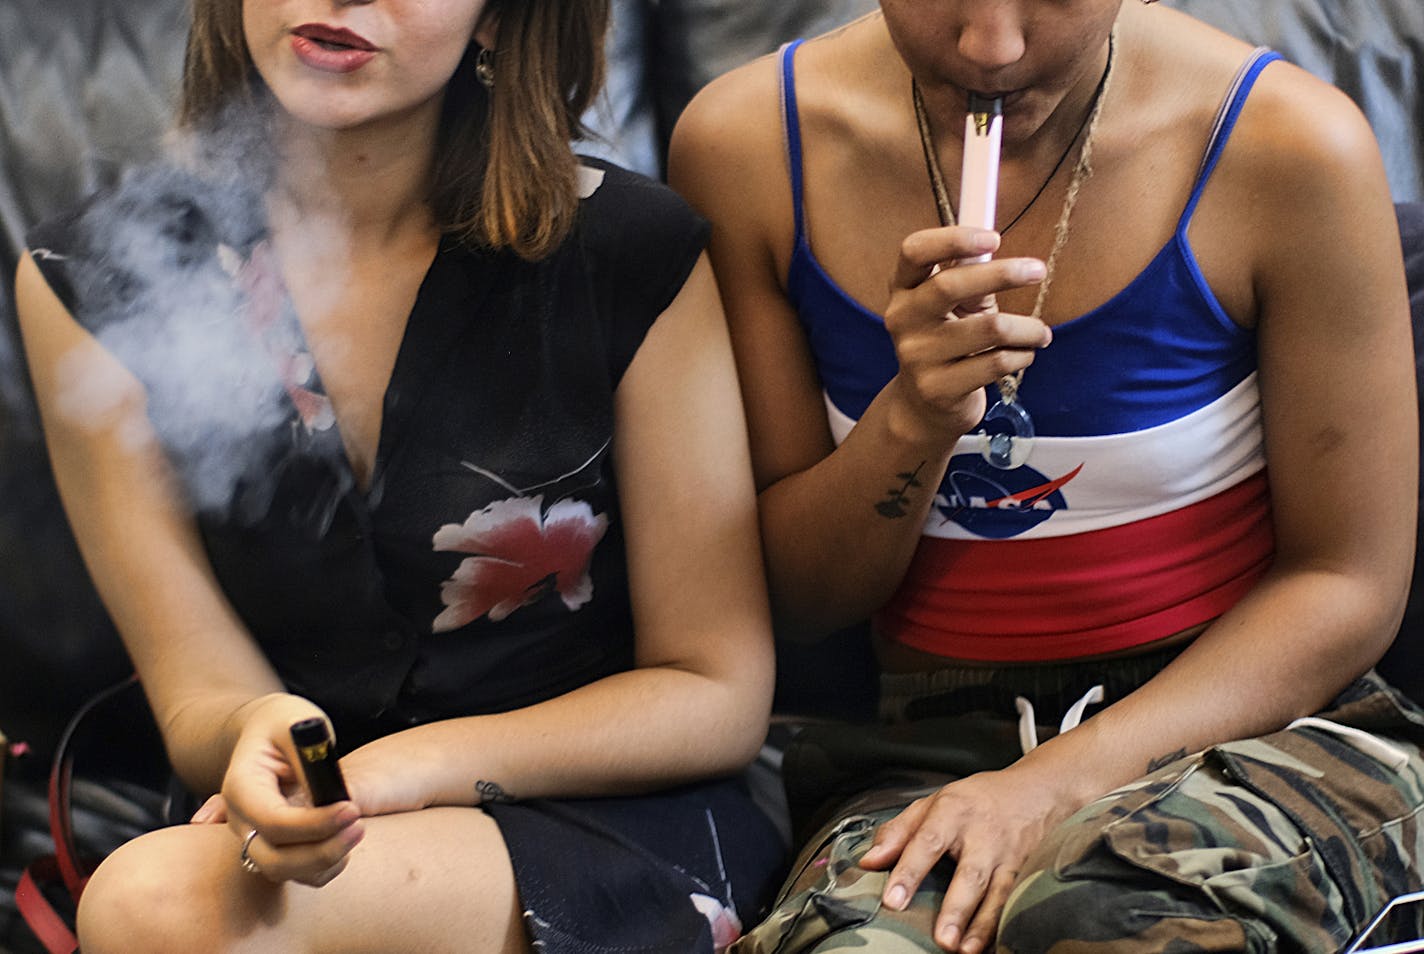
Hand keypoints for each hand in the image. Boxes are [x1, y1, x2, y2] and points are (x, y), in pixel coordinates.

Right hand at [219, 696, 364, 886]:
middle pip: (272, 859)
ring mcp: (252, 837)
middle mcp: (240, 819)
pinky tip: (346, 839)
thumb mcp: (298, 725)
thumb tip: (333, 794)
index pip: (272, 821)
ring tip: (357, 829)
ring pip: (283, 872)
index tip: (352, 808)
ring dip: (326, 861)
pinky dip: (325, 867)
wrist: (267, 734)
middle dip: (321, 852)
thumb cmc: (284, 725)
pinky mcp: (271, 848)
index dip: (314, 823)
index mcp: (240, 786)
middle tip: (359, 826)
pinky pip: (297, 874)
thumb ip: (311, 757)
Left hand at [858, 766, 1075, 952]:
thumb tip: (868, 862)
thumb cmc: (975, 801)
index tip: (893, 900)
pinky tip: (993, 946)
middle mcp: (982, 833)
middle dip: (955, 908)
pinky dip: (1003, 924)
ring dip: (982, 925)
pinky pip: (1015, 900)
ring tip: (964, 950)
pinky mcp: (1027, 870)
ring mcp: (1009, 854)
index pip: (926, 841)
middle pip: (969, 873)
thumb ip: (898, 832)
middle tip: (942, 939)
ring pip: (997, 892)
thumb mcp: (932, 803)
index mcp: (952, 811)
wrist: (1036, 790)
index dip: (909, 871)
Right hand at [882, 226, 1049, 445]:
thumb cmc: (948, 343)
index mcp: (903, 289)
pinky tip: (1024, 356)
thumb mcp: (954, 306)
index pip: (915, 251)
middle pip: (950, 285)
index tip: (993, 238)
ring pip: (989, 328)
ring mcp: (916, 356)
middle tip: (1037, 270)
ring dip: (1028, 328)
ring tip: (1040, 333)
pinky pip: (996, 362)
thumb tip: (997, 248)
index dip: (953, 239)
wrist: (925, 407)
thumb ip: (970, 278)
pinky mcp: (938, 389)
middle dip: (1003, 273)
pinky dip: (1022, 356)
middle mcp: (902, 320)